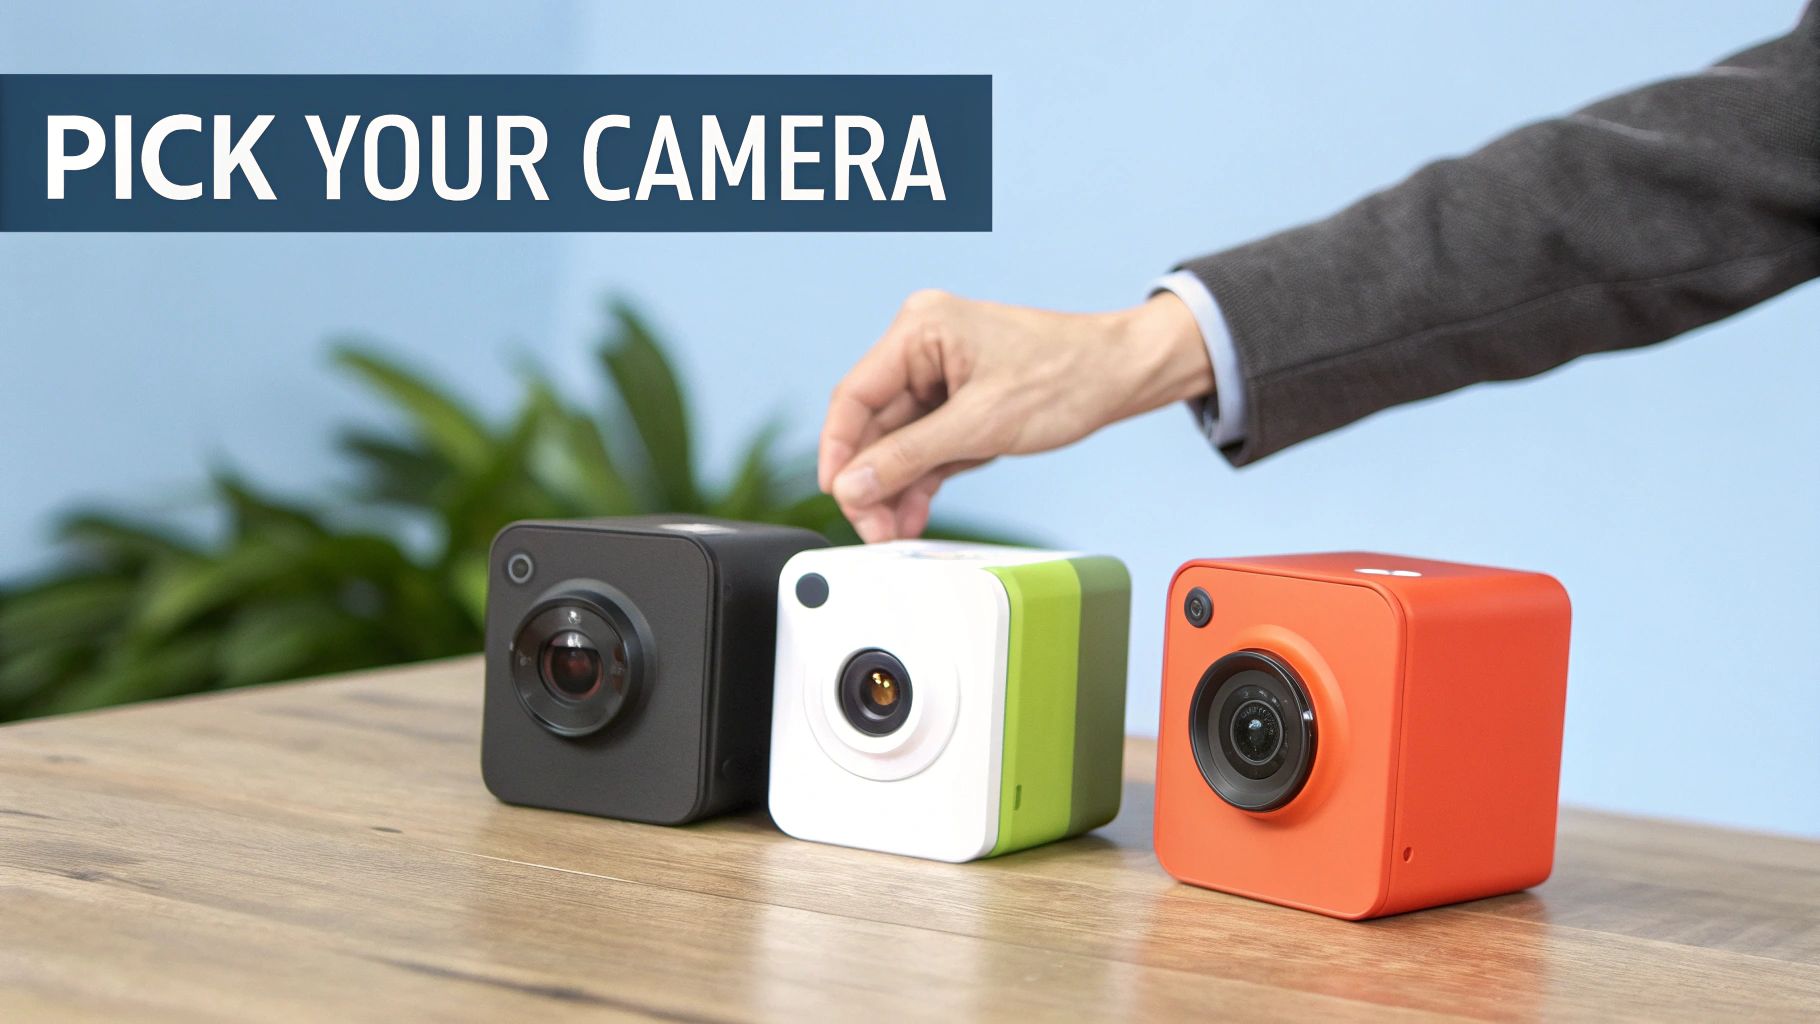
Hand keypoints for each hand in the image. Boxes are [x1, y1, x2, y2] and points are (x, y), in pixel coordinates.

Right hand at [818, 288, 1215, 541]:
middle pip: (873, 423)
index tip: (836, 494)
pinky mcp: (958, 403)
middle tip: (871, 527)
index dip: (838, 450)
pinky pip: (924, 446)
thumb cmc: (1068, 376)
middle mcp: (922, 346)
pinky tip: (911, 514)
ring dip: (894, 487)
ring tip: (892, 531)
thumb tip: (854, 484)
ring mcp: (940, 375)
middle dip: (871, 479)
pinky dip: (919, 479)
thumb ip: (911, 456)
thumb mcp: (981, 425)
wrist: (1122, 376)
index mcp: (920, 328)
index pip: (855, 394)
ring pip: (897, 442)